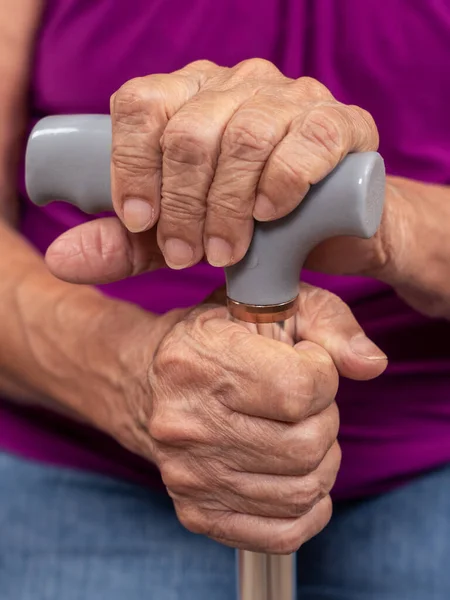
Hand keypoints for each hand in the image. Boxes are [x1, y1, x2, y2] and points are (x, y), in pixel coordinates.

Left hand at [44, 58, 378, 281]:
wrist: (331, 227)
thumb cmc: (249, 224)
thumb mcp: (179, 235)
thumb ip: (127, 244)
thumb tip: (62, 259)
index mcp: (189, 96)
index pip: (141, 103)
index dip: (131, 163)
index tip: (139, 221)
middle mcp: (236, 85)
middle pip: (189, 130)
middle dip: (181, 205)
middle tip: (186, 256)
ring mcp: (291, 97)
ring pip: (245, 136)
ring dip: (226, 206)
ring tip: (224, 252)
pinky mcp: (341, 121)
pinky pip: (308, 139)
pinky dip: (282, 181)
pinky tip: (270, 213)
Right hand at [119, 283, 385, 552]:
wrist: (142, 381)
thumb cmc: (209, 338)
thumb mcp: (263, 304)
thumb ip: (327, 322)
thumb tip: (371, 364)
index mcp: (199, 361)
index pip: (300, 389)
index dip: (323, 375)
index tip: (307, 366)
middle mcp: (187, 423)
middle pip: (306, 444)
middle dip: (324, 418)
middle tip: (304, 402)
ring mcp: (190, 475)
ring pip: (302, 489)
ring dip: (321, 459)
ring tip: (301, 432)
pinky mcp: (197, 511)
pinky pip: (283, 531)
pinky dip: (309, 507)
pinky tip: (298, 475)